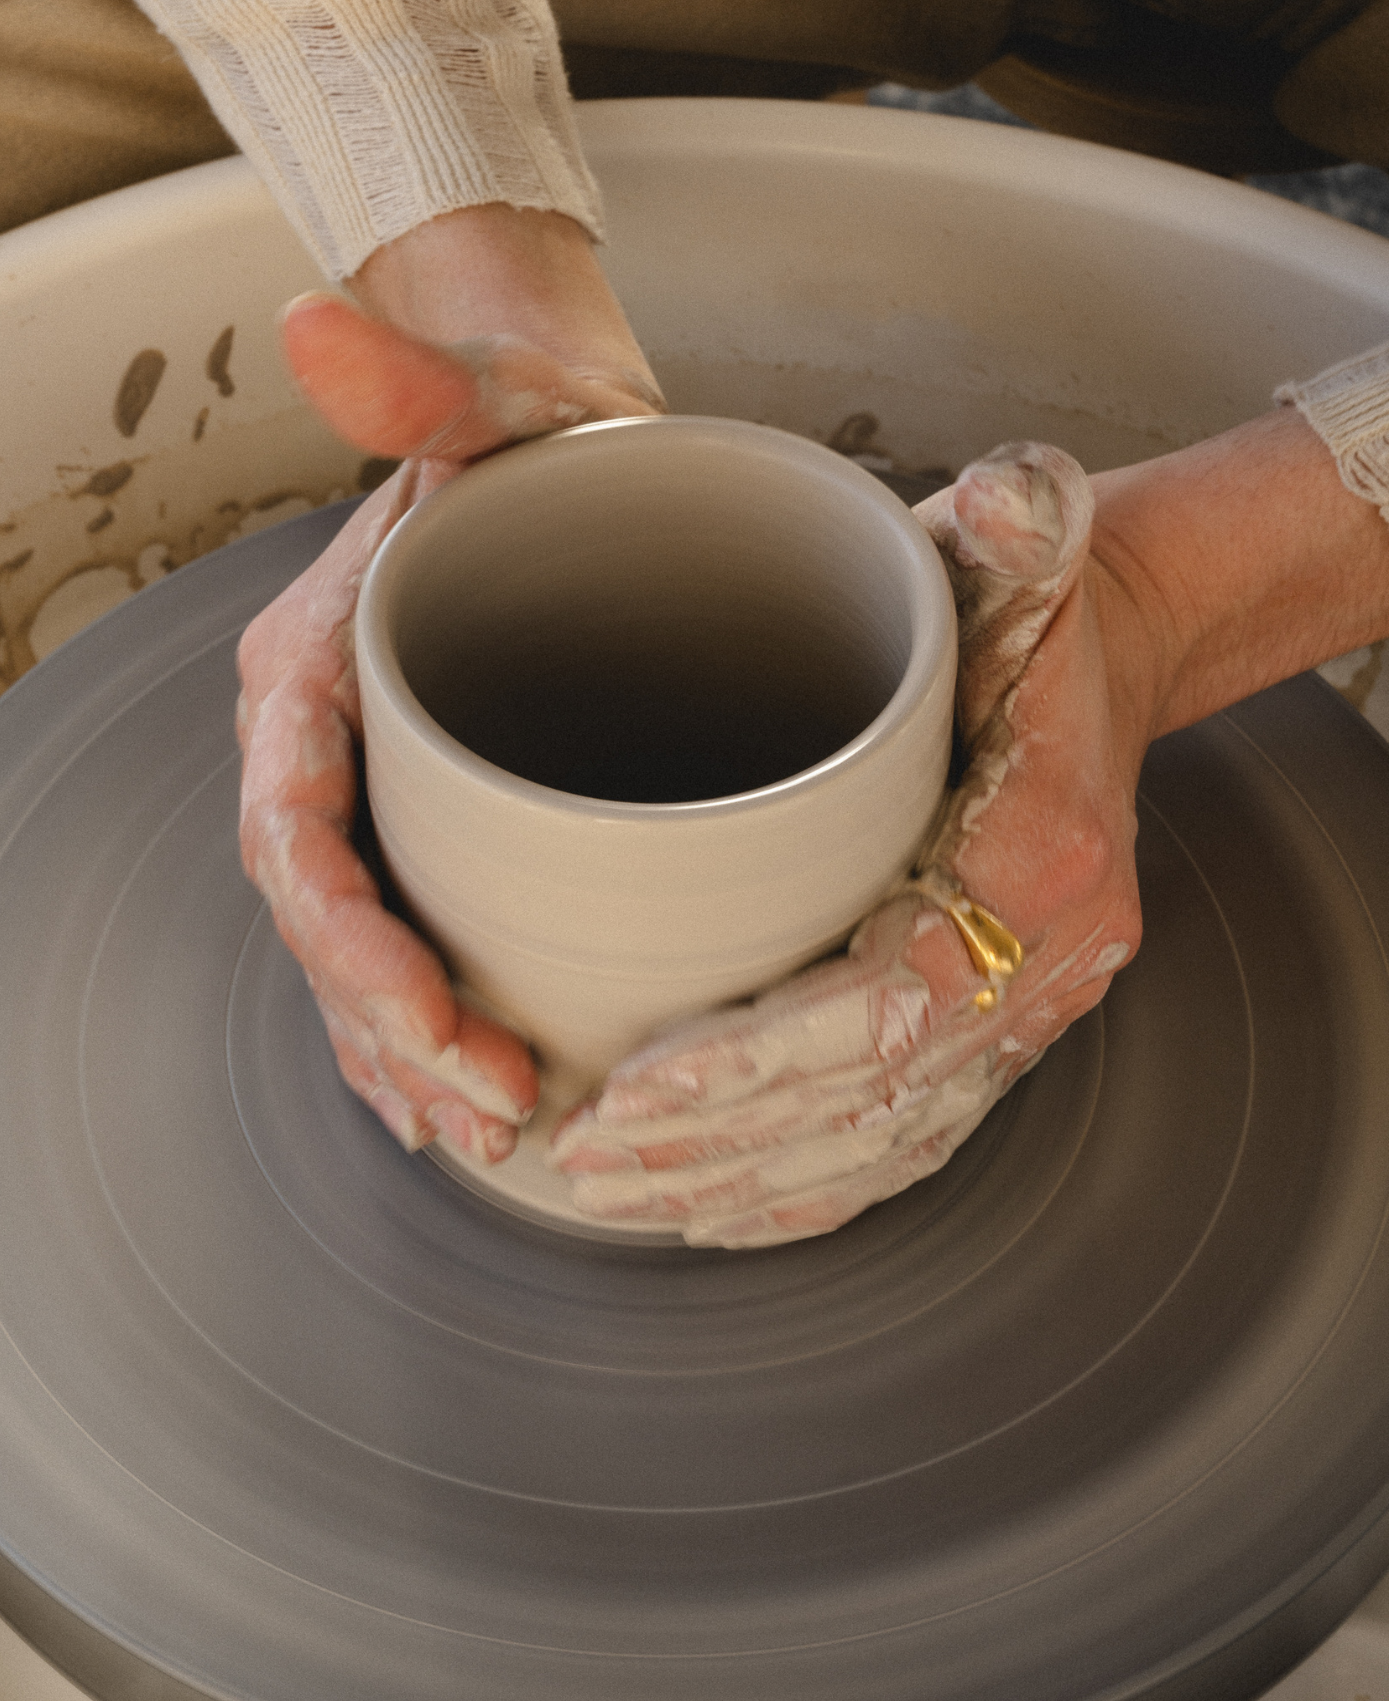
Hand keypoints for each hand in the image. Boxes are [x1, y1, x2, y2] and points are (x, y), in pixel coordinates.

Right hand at [237, 205, 660, 1159]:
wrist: (569, 449)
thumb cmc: (531, 434)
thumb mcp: (489, 401)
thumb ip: (409, 379)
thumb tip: (313, 322)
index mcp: (310, 664)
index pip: (292, 826)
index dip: (345, 938)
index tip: (427, 1017)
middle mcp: (322, 745)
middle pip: (322, 921)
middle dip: (392, 1033)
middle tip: (494, 1108)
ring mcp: (377, 790)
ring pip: (356, 956)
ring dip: (410, 1058)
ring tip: (495, 1129)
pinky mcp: (436, 820)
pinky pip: (402, 944)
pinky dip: (426, 1030)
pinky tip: (473, 1097)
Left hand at [550, 441, 1151, 1244]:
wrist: (1115, 656)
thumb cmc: (1037, 611)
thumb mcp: (1029, 551)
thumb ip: (1016, 523)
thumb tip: (997, 499)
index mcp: (1043, 860)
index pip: (886, 998)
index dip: (756, 1056)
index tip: (635, 1081)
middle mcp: (1048, 963)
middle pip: (870, 1100)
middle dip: (718, 1142)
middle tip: (586, 1154)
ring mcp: (1032, 1012)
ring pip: (881, 1143)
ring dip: (745, 1180)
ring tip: (616, 1187)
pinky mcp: (1001, 1032)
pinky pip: (906, 1142)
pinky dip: (808, 1188)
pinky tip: (715, 1201)